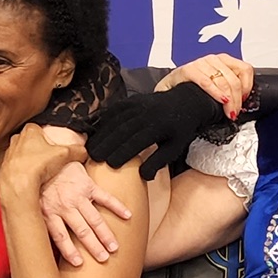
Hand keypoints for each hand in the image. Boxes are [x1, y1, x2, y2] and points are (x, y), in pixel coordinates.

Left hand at [0, 123, 84, 204]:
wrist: (18, 185)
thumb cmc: (37, 165)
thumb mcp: (64, 155)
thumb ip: (76, 151)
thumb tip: (84, 152)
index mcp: (29, 132)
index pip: (36, 127)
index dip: (44, 133)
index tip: (51, 141)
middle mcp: (16, 141)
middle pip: (28, 140)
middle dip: (36, 146)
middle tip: (47, 155)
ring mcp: (9, 155)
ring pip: (19, 153)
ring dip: (27, 159)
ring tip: (39, 169)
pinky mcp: (4, 169)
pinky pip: (15, 167)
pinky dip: (21, 171)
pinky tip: (31, 178)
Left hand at [39, 159, 134, 266]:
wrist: (44, 155)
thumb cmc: (38, 182)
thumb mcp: (31, 202)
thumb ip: (36, 220)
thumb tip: (34, 242)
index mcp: (49, 212)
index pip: (59, 236)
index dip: (69, 250)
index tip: (78, 263)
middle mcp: (64, 206)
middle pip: (81, 230)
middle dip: (93, 246)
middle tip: (104, 259)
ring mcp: (78, 195)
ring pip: (94, 218)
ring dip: (105, 234)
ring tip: (114, 247)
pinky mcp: (88, 185)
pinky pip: (105, 197)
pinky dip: (117, 206)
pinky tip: (128, 216)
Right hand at [86, 84, 229, 177]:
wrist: (185, 102)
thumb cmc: (179, 130)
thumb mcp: (174, 148)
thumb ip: (159, 162)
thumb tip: (144, 177)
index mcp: (158, 127)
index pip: (136, 142)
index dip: (122, 153)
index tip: (110, 165)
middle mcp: (146, 113)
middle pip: (121, 130)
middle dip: (106, 144)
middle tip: (93, 157)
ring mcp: (137, 104)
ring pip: (115, 120)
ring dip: (101, 134)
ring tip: (91, 147)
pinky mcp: (132, 100)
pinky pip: (114, 110)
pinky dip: (104, 121)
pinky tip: (96, 132)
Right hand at [157, 56, 254, 116]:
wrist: (168, 89)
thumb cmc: (191, 88)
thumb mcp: (215, 85)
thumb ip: (229, 88)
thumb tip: (242, 101)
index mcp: (223, 61)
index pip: (245, 69)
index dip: (248, 86)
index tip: (244, 100)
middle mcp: (212, 60)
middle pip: (234, 79)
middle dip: (237, 99)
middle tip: (234, 112)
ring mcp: (200, 64)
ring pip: (222, 81)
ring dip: (229, 100)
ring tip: (228, 112)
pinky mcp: (187, 70)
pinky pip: (206, 82)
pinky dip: (215, 93)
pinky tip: (220, 101)